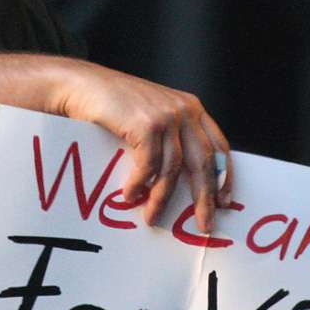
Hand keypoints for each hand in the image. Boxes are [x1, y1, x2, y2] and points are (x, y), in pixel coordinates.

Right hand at [53, 61, 231, 232]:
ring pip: (173, 168)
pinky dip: (139, 184)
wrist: (85, 85)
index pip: (218, 146)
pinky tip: (130, 195)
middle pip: (203, 161)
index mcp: (191, 108)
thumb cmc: (116, 104)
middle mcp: (184, 110)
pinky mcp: (146, 125)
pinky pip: (149, 165)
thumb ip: (173, 135)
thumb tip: (184, 177)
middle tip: (204, 224)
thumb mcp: (154, 114)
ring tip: (151, 217)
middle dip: (204, 197)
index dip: (223, 176)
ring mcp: (166, 116)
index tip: (223, 202)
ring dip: (162, 198)